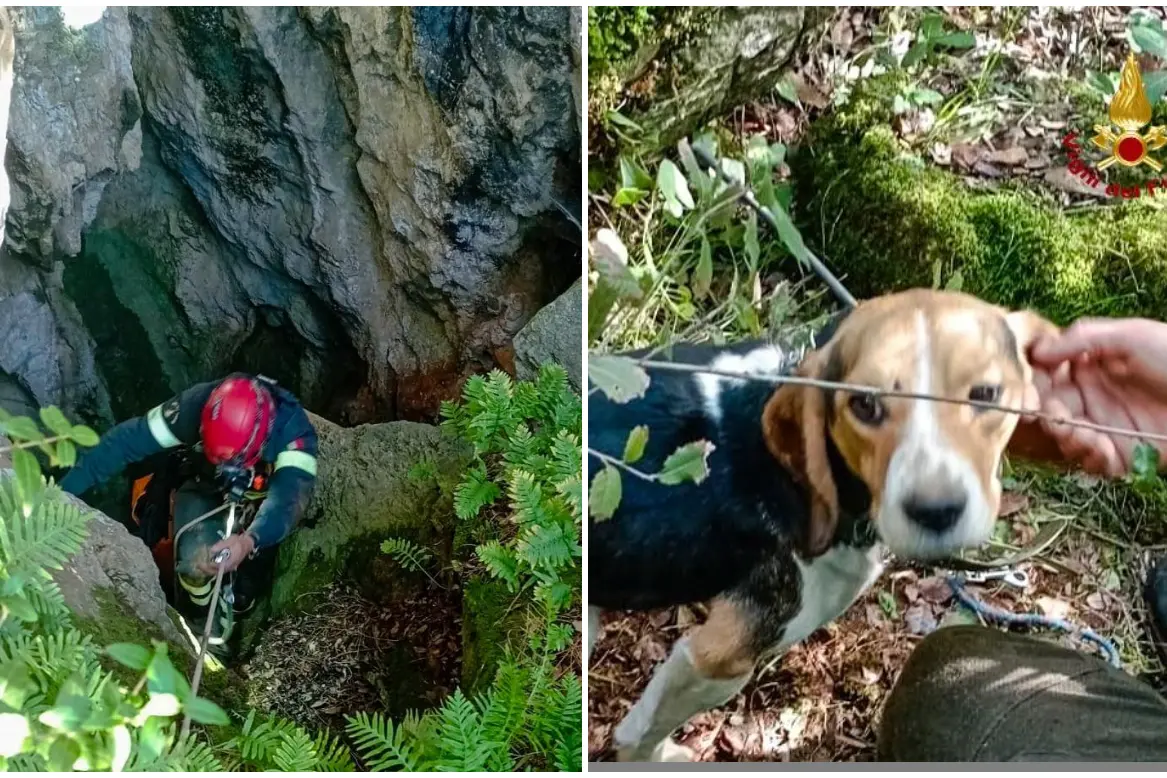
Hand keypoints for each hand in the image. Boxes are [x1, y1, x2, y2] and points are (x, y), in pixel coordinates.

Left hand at [200, 532, 255, 574]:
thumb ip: (221, 545)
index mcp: (230, 561)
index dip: (209, 565)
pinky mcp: (227, 566)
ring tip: (199, 565)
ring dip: (207, 570)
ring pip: (216, 572)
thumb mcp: (230, 540)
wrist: (247, 544)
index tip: (202, 562)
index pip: (218, 566)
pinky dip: (210, 568)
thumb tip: (211, 550)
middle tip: (198, 565)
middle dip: (206, 569)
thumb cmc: (238, 542)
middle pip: (215, 571)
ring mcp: (228, 567)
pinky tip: (206, 564)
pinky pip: (217, 570)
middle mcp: (229, 566)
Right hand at [1013, 317, 1166, 476]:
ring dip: (1067, 438)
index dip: (1032, 381)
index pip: (1046, 372)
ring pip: (1064, 436)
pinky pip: (1090, 461)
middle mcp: (1093, 394)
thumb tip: (1037, 352)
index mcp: (1091, 363)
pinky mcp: (1121, 454)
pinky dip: (1090, 457)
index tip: (1025, 389)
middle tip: (1055, 417)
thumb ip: (1082, 338)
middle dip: (1046, 414)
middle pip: (1048, 406)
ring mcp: (1105, 425)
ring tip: (1085, 437)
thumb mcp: (1133, 335)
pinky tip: (1102, 449)